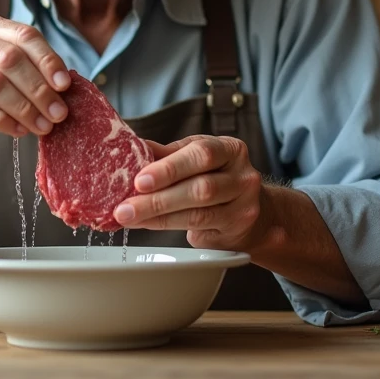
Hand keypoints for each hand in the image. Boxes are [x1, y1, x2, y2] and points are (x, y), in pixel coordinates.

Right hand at [0, 15, 69, 160]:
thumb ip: (32, 73)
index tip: (65, 86)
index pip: (25, 35)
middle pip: (11, 59)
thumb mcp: (9, 80)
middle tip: (59, 114)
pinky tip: (18, 131)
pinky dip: (1, 120)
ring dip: (24, 108)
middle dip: (39, 89)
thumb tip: (67, 85)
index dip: (48, 60)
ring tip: (42, 126)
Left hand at [112, 134, 267, 250]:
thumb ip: (168, 154)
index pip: (201, 154)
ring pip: (198, 214)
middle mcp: (242, 177)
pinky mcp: (236, 230)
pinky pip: (198, 230)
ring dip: (157, 216)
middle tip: (125, 207)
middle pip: (200, 188)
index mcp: (231, 149)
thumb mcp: (197, 158)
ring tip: (129, 217)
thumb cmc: (217, 177)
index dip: (170, 168)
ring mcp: (243, 206)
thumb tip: (133, 148)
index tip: (139, 179)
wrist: (254, 212)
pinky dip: (166, 226)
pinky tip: (146, 223)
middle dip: (158, 199)